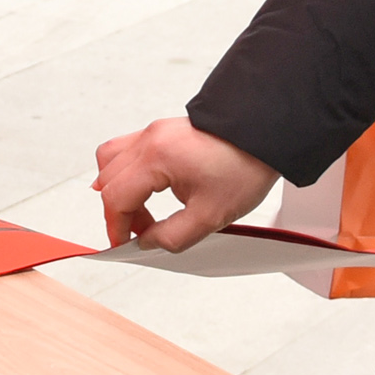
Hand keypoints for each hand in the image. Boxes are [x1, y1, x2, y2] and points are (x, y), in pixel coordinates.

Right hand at [92, 116, 277, 251]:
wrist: (266, 135)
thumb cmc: (244, 166)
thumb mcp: (210, 215)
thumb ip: (172, 236)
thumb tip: (147, 242)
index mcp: (156, 157)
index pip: (116, 198)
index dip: (115, 227)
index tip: (124, 244)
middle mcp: (149, 139)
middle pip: (108, 179)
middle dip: (119, 212)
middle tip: (142, 232)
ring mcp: (154, 131)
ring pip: (111, 160)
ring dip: (119, 189)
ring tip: (142, 211)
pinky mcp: (163, 130)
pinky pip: (128, 150)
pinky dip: (128, 173)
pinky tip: (148, 189)